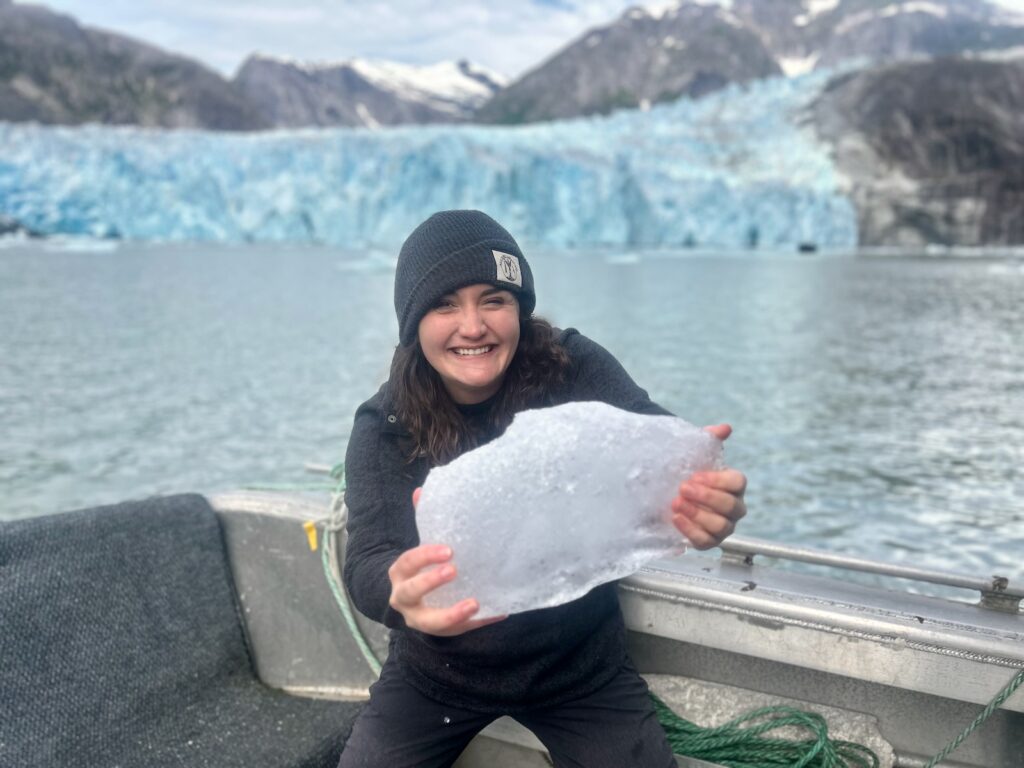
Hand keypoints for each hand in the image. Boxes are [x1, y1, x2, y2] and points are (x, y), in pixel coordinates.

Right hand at [387, 488, 506, 635]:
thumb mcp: (418, 549)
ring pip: (431, 621)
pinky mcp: (440, 632)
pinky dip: (478, 623)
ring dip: (452, 614)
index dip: (424, 556)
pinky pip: (459, 631)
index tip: (448, 550)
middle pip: (411, 592)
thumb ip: (423, 521)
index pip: (407, 563)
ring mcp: (420, 619)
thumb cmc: (419, 569)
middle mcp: (403, 598)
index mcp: (400, 574)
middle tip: (454, 571)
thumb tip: (421, 491)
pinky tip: (499, 612)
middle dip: (430, 582)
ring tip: (474, 604)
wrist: (409, 603)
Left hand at [670, 424, 746, 549]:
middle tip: (683, 488)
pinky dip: (691, 531)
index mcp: (734, 485)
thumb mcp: (695, 454)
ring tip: (677, 503)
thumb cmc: (688, 474)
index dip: (718, 480)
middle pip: (731, 506)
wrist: (668, 495)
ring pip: (721, 526)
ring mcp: (723, 527)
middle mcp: (734, 508)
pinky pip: (705, 541)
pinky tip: (676, 518)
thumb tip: (725, 428)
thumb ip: (709, 439)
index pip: (738, 482)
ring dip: (698, 514)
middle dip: (707, 497)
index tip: (695, 475)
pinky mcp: (708, 542)